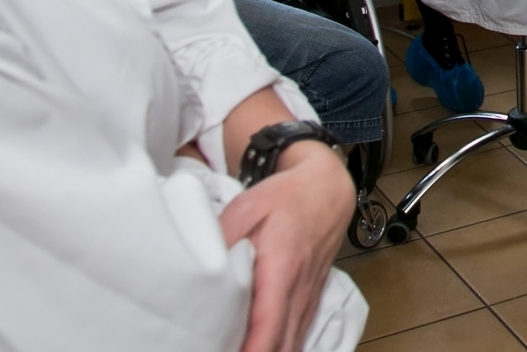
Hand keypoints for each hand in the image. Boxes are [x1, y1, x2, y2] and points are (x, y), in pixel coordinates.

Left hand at [219, 141, 354, 351]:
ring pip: (292, 346)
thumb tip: (197, 265)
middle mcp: (299, 291)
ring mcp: (308, 299)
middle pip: (282, 346)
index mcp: (282, 269)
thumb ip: (222, 236)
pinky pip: (297, 338)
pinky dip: (280, 350)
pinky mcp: (310, 302)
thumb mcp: (248, 206)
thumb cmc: (288, 197)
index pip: (268, 324)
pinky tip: (261, 350)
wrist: (329, 190)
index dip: (253, 351)